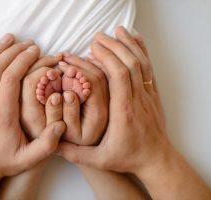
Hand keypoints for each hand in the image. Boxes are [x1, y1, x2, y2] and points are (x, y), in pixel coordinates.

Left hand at [0, 34, 65, 178]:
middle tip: (31, 43)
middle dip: (14, 51)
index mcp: (2, 116)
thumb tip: (61, 124)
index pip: (10, 79)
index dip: (23, 61)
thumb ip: (47, 145)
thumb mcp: (28, 160)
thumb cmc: (4, 162)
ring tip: (12, 38)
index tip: (36, 51)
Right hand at [58, 26, 169, 173]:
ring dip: (129, 45)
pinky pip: (149, 68)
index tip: (93, 48)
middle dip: (114, 46)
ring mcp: (148, 96)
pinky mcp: (153, 95)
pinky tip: (135, 40)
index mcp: (124, 113)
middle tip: (98, 37)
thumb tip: (53, 145)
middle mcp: (138, 100)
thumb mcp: (100, 161)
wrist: (157, 159)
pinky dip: (142, 52)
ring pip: (141, 63)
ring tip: (116, 32)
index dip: (107, 58)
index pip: (119, 77)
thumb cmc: (129, 158)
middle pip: (130, 64)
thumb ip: (76, 154)